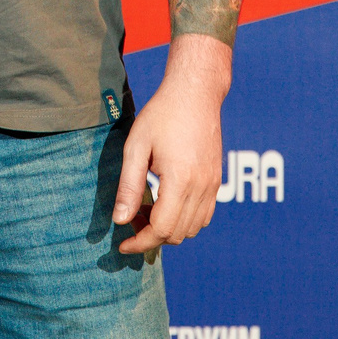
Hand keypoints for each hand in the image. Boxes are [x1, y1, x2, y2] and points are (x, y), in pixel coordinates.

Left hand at [114, 34, 229, 255]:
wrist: (195, 93)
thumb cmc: (161, 115)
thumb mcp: (136, 147)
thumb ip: (128, 186)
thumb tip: (120, 221)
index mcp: (181, 180)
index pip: (161, 228)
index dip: (140, 242)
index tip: (122, 245)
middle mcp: (202, 187)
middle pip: (178, 234)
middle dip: (151, 236)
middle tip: (130, 220)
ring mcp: (213, 185)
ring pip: (193, 229)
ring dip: (168, 230)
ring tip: (146, 210)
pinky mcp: (217, 181)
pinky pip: (204, 215)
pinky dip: (185, 220)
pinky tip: (165, 204)